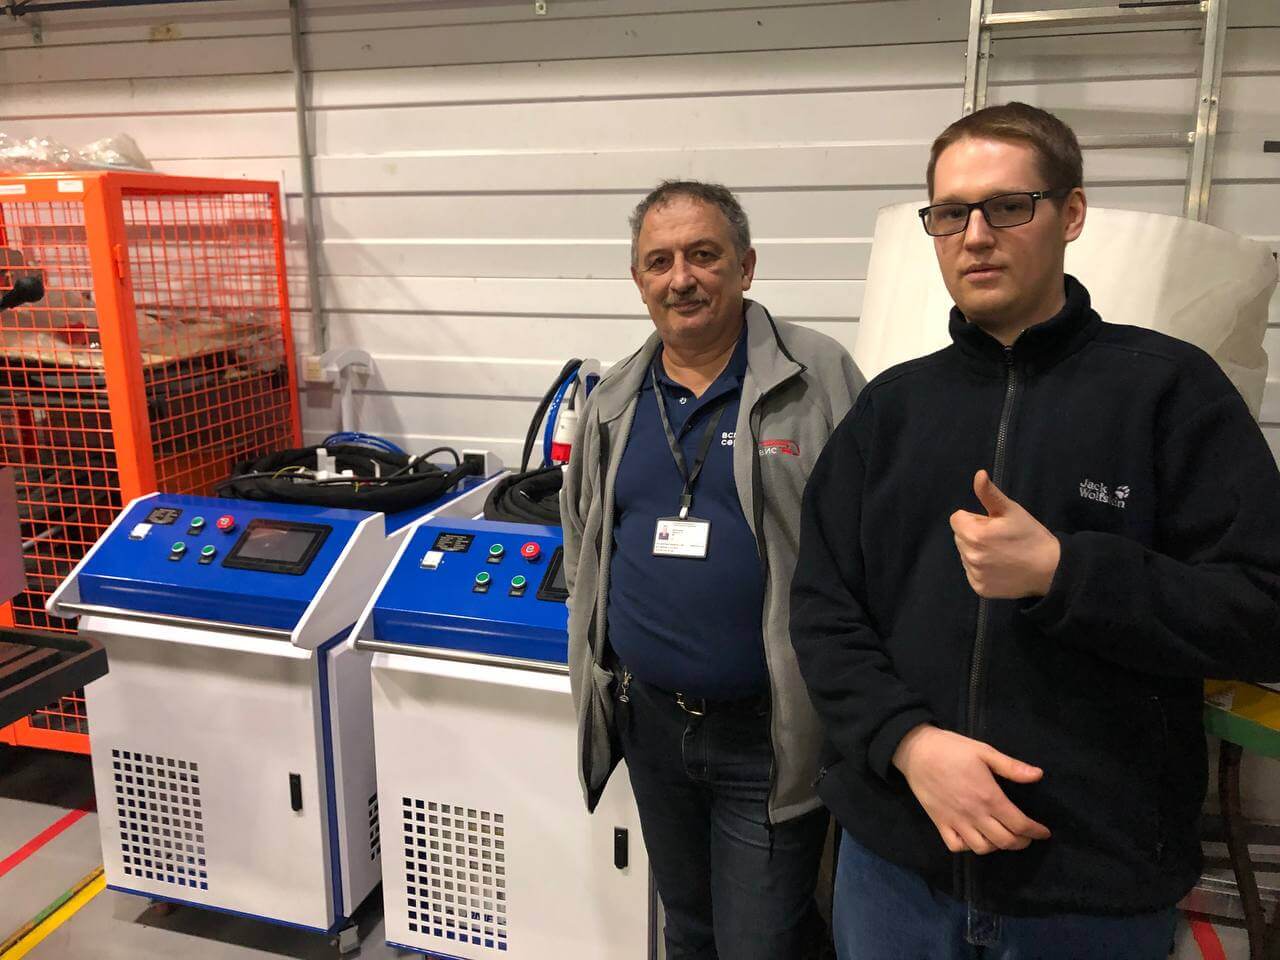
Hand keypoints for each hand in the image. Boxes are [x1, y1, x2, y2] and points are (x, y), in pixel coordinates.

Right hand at [892, 724, 1050, 853]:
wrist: (916, 751)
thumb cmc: (952, 749)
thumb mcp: (984, 751)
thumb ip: (1011, 767)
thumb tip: (1038, 775)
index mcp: (989, 797)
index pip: (1019, 824)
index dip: (1035, 831)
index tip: (1044, 832)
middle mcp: (975, 814)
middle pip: (1005, 841)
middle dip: (1022, 842)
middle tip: (1026, 836)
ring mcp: (956, 822)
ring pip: (983, 848)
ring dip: (998, 847)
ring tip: (1003, 837)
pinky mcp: (940, 823)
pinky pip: (957, 846)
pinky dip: (969, 848)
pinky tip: (975, 838)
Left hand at [950, 470, 1060, 598]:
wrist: (1050, 569)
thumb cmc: (1030, 536)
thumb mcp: (1012, 510)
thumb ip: (990, 493)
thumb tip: (978, 474)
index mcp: (975, 535)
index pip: (957, 519)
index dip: (975, 518)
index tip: (993, 524)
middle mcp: (970, 556)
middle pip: (960, 536)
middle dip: (974, 533)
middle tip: (999, 537)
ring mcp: (974, 574)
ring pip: (965, 554)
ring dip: (977, 550)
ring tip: (1001, 552)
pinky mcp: (980, 588)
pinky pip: (972, 572)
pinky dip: (981, 568)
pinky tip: (1000, 566)